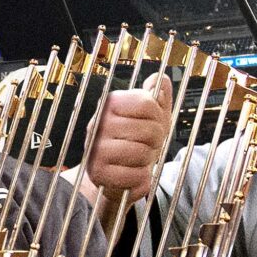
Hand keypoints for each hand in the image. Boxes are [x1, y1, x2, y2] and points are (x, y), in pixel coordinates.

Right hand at [86, 73, 172, 202]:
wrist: (112, 173)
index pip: (148, 104)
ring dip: (148, 160)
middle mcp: (99, 122)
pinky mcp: (98, 173)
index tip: (151, 124)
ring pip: (143, 153)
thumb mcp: (149, 116)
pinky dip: (141, 179)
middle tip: (146, 145)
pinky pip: (137, 176)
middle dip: (156, 142)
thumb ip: (157, 96)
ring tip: (138, 159)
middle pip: (150, 130)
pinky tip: (131, 173)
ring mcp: (96, 148)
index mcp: (111, 102)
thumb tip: (161, 78)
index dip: (158, 117)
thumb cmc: (133, 140)